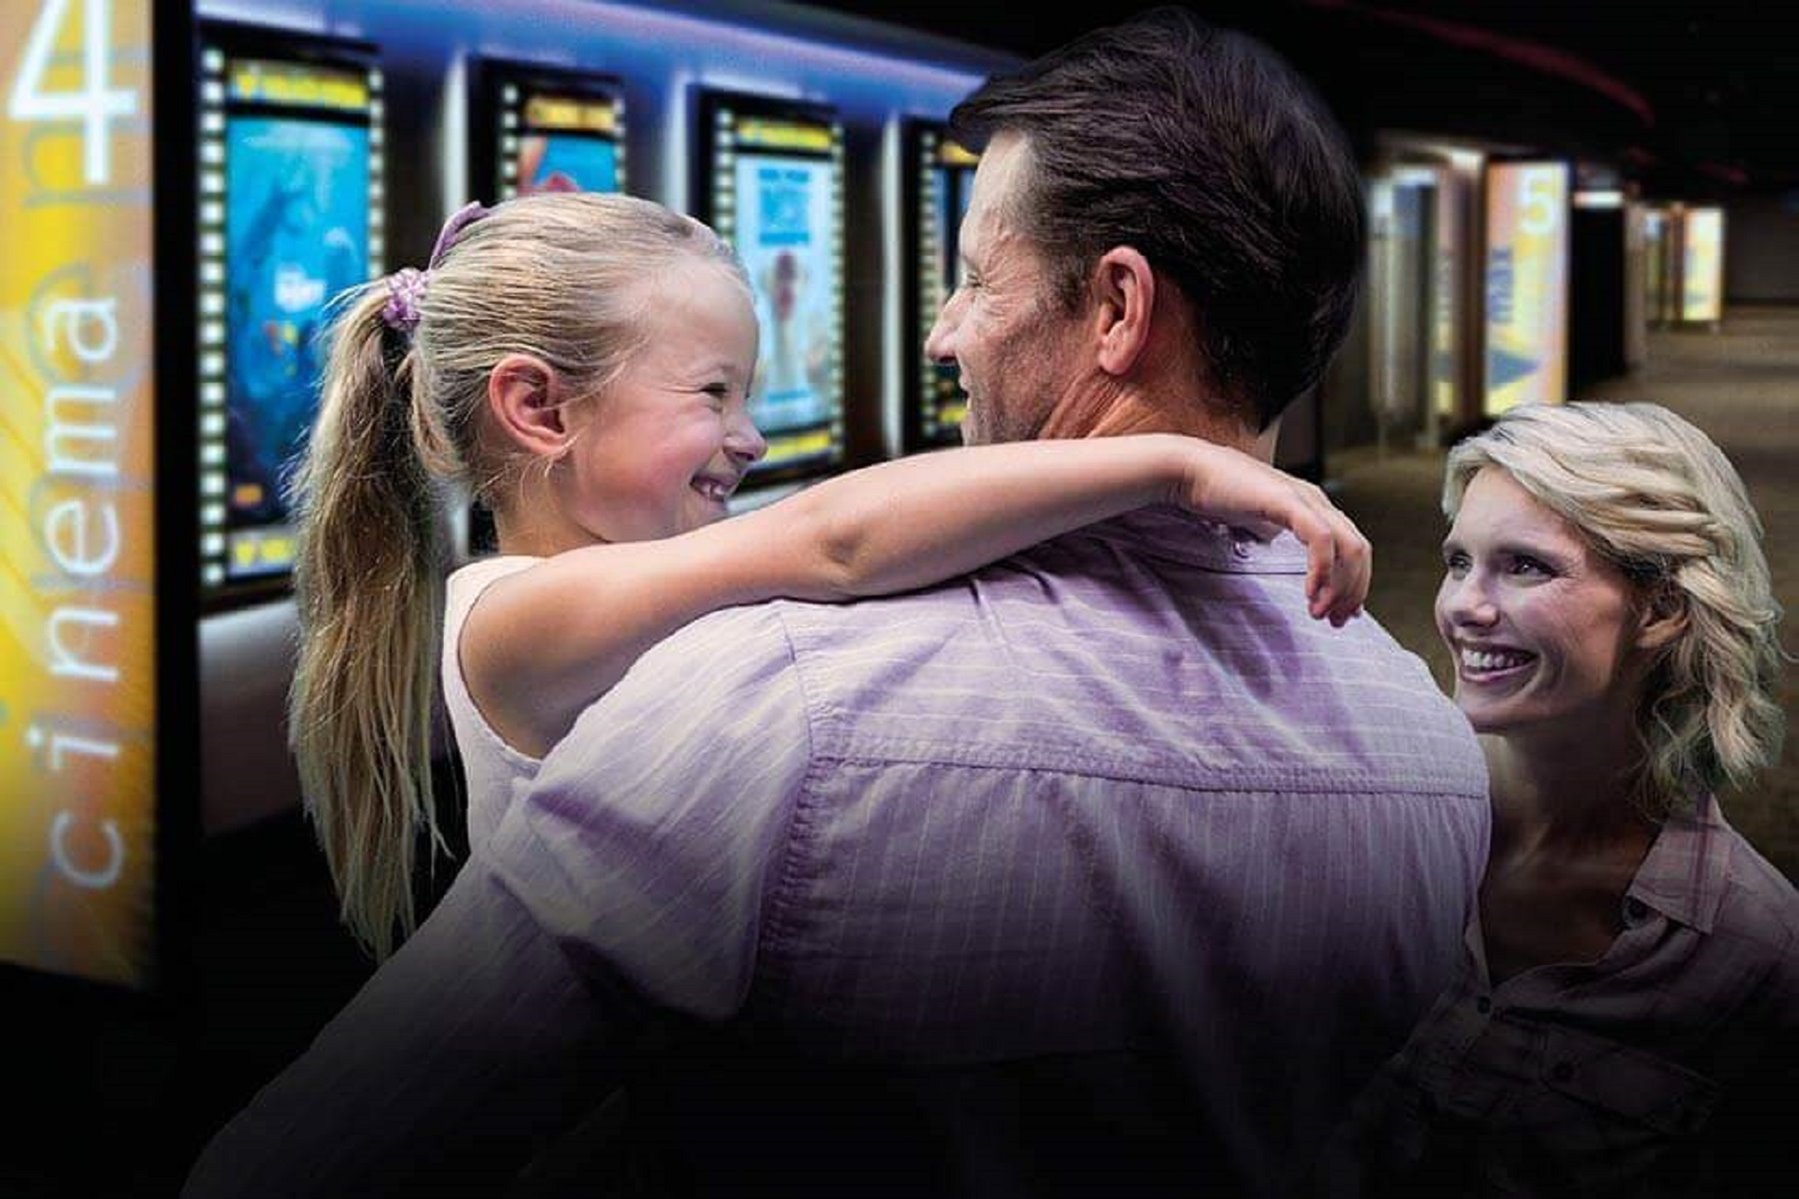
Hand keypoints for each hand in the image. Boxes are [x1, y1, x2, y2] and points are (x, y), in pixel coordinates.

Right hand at [1172, 442, 1370, 625]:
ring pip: (1349, 547)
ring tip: (1319, 612)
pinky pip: (1321, 539)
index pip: (1353, 547)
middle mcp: (1317, 501)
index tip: (1342, 613)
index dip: (1355, 583)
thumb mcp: (1259, 524)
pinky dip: (1322, 570)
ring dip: (1340, 586)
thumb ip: (1277, 539)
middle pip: (1359, 550)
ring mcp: (1305, 499)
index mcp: (1313, 507)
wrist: (1191, 471)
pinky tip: (1309, 592)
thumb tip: (1280, 559)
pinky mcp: (1288, 501)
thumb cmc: (1218, 496)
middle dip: (1353, 591)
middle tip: (1336, 621)